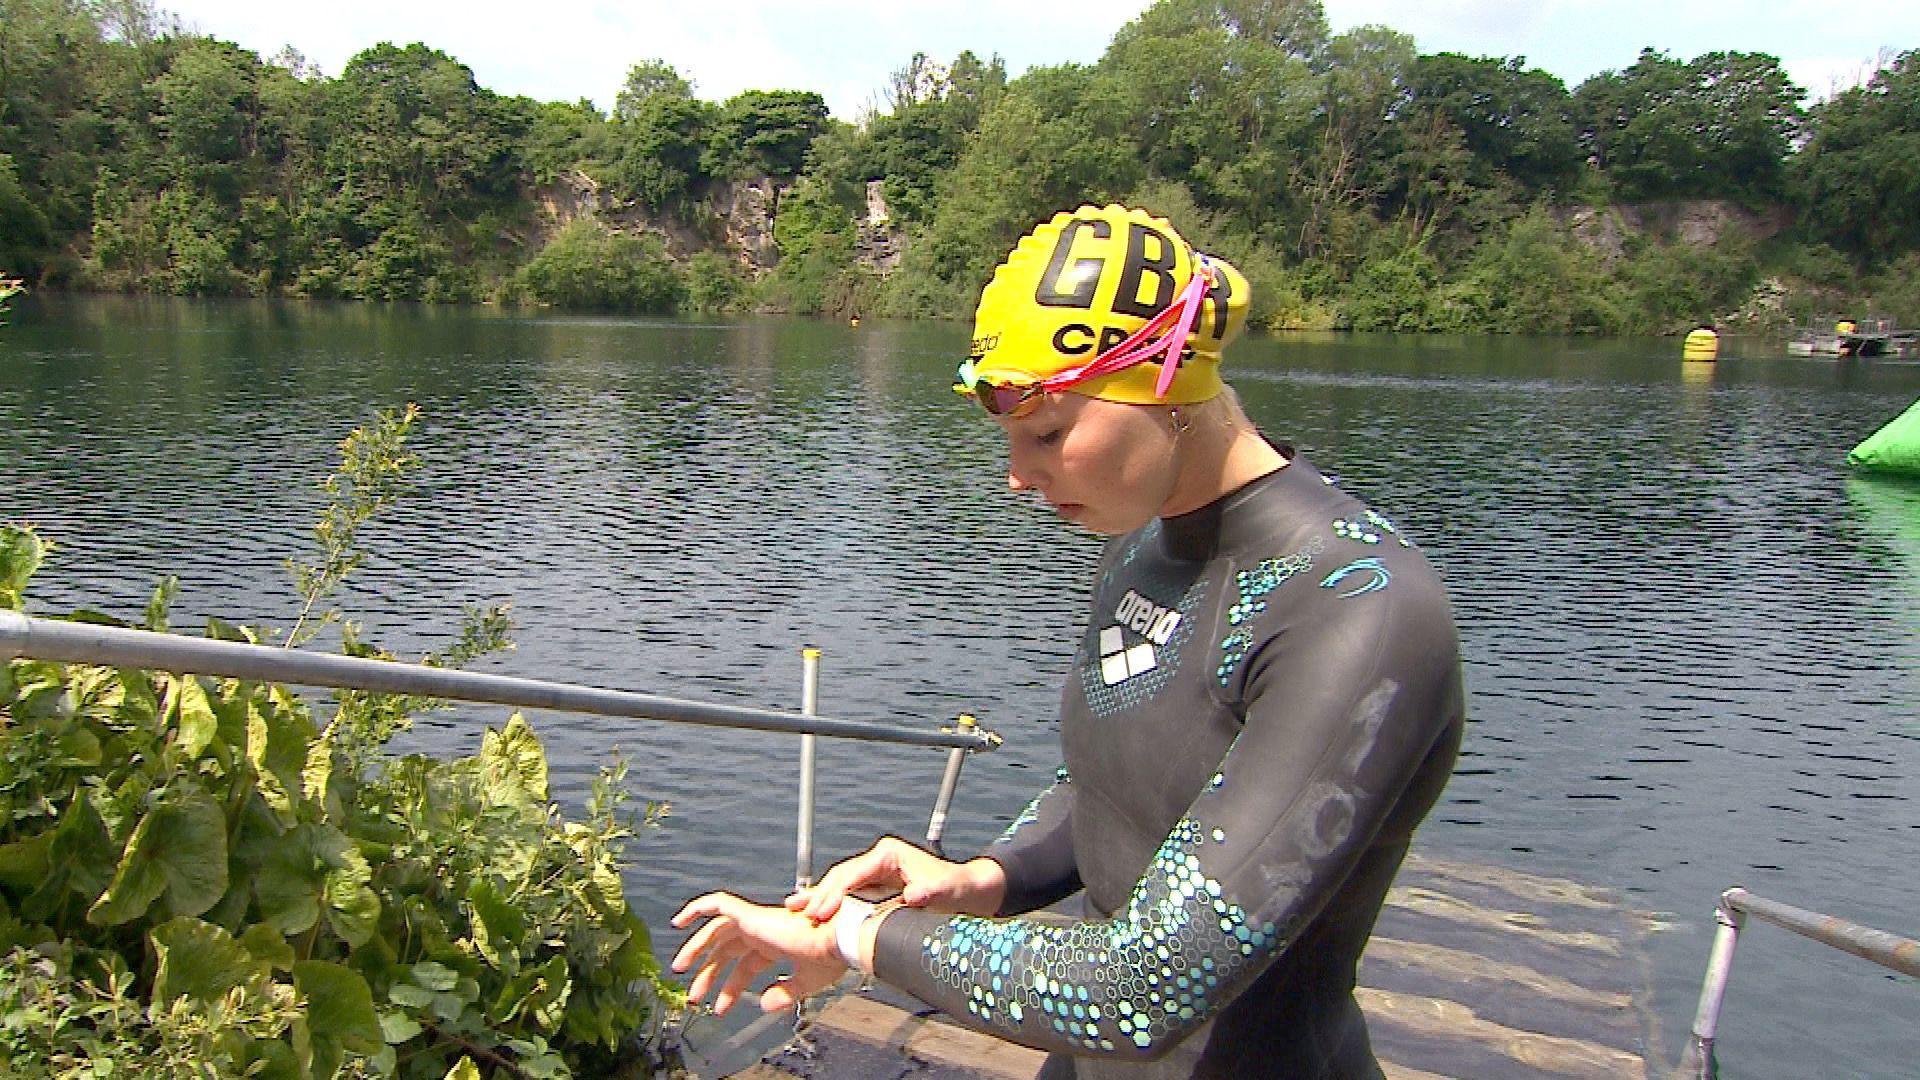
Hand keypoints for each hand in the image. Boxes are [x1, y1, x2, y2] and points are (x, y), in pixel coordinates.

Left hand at [671, 892, 845, 1014]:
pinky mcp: (752, 915)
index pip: (746, 965)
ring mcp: (758, 920)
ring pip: (717, 931)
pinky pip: (719, 904)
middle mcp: (765, 929)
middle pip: (727, 950)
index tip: (720, 1008)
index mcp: (777, 943)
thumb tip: (764, 1005)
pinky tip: (679, 921)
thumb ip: (784, 994)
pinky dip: (698, 908)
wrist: (837, 939)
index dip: (732, 989)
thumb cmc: (830, 956)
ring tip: (679, 969)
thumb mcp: (804, 983)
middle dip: (709, 973)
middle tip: (694, 995)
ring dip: (696, 949)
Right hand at [786, 835, 1006, 922]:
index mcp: (889, 855)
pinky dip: (830, 902)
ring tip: (795, 910)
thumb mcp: (944, 890)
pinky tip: (810, 910)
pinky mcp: (874, 886)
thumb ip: (929, 893)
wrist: (965, 892)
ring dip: (819, 898)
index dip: (836, 892)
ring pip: (840, 884)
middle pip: (842, 876)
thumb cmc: (955, 889)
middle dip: (822, 895)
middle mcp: (878, 860)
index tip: (822, 910)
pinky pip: (846, 893)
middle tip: (804, 915)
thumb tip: (914, 897)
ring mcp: (874, 872)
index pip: (855, 872)